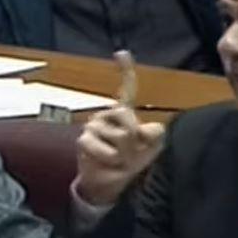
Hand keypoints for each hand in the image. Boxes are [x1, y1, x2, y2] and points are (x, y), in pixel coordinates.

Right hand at [75, 51, 164, 205]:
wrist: (110, 184)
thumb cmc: (131, 163)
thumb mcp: (149, 149)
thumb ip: (153, 136)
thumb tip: (150, 129)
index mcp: (122, 114)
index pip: (126, 90)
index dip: (125, 71)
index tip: (122, 53)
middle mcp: (105, 115)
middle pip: (128, 120)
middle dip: (134, 141)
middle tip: (128, 154)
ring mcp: (93, 127)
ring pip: (120, 137)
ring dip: (123, 155)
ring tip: (116, 161)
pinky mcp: (84, 140)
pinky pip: (107, 150)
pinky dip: (111, 161)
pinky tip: (105, 162)